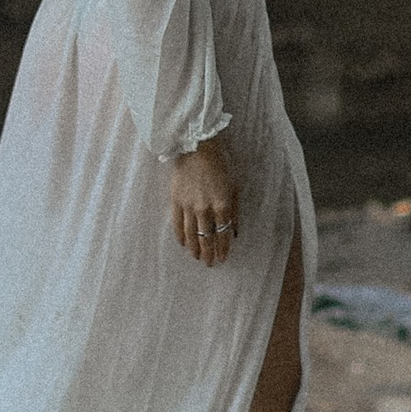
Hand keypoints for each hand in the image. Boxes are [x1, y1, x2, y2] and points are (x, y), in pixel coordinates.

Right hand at [172, 138, 239, 265]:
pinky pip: (178, 223)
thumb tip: (234, 231)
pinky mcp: (176, 201)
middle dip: (209, 253)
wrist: (197, 148)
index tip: (222, 258)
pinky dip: (180, 235)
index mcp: (222, 204)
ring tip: (196, 257)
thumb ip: (234, 210)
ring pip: (191, 234)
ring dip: (194, 248)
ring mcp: (189, 206)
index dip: (223, 248)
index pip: (223, 234)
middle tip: (209, 263)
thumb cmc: (220, 164)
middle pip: (207, 237)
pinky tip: (183, 244)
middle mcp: (205, 209)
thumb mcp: (234, 186)